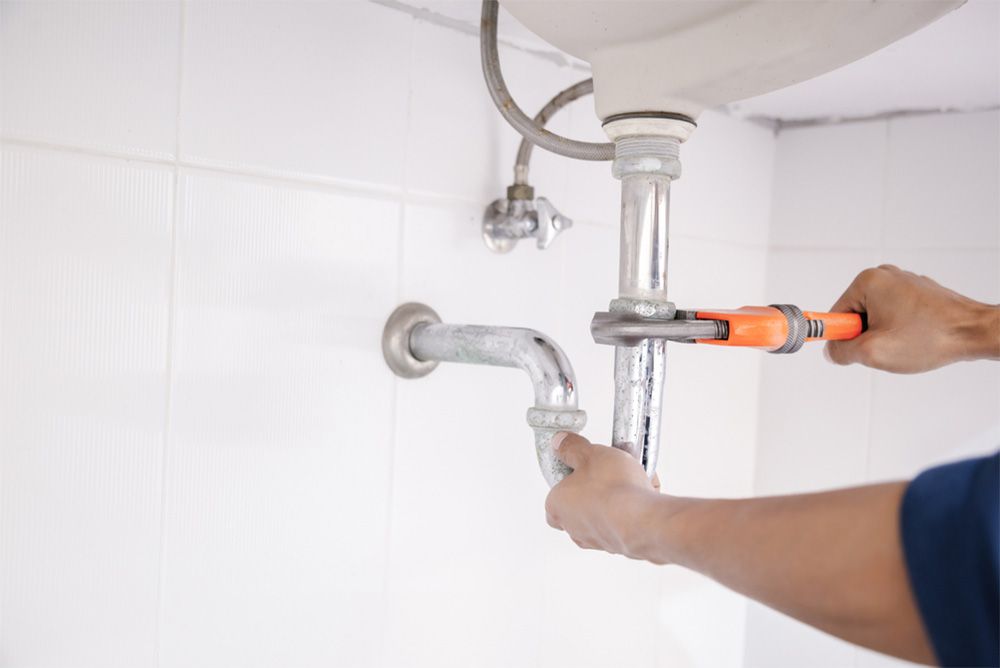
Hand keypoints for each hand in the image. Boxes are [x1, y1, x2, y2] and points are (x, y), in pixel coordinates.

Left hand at [544, 432, 667, 562]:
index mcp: (557, 507)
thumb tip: (560, 443)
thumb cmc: (612, 490)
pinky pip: (625, 522)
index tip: (582, 467)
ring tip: (632, 479)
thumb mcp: (589, 454)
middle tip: (609, 471)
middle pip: (581, 504)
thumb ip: (572, 447)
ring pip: (606, 514)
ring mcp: (598, 540)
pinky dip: (633, 509)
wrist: (643, 520)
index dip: (568, 480)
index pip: (554, 497)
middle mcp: (574, 528)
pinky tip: (644, 494)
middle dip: (596, 488)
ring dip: (617, 498)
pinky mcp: (621, 546)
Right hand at [825, 264, 998, 372]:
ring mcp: (903, 283)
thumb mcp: (873, 352)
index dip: (844, 338)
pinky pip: (895, 316)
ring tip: (907, 343)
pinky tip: (918, 338)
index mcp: (868, 281)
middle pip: (856, 316)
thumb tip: (832, 352)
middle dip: (868, 338)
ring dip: (885, 336)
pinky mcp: (918, 293)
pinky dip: (902, 331)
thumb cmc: (930, 337)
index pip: (836, 315)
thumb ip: (841, 352)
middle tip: (888, 347)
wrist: (975, 332)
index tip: (858, 349)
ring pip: (877, 318)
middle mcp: (884, 276)